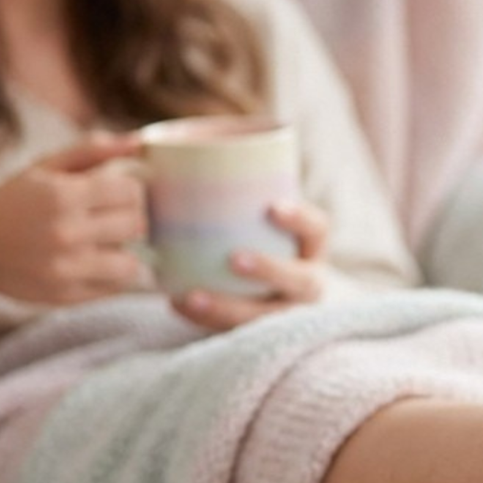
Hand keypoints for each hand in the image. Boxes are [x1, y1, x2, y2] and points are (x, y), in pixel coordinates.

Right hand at [0, 132, 148, 304]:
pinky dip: (112, 275)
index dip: (130, 189)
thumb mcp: (44, 167)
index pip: (131, 191)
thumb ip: (92, 150)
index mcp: (62, 196)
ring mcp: (67, 270)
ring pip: (131, 264)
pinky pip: (114, 288)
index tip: (117, 192)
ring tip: (106, 243)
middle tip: (113, 216)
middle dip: (129, 218)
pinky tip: (95, 263)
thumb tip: (139, 142)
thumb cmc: (14, 201)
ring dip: (125, 252)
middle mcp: (66, 234)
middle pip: (136, 225)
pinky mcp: (66, 296)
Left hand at [172, 198, 330, 331]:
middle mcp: (308, 283)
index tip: (273, 206)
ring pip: (267, 318)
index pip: (317, 229)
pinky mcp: (260, 334)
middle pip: (301, 281)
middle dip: (270, 269)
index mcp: (311, 246)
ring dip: (229, 308)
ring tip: (189, 297)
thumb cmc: (258, 237)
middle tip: (234, 257)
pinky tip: (176, 302)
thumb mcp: (259, 217)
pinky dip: (205, 319)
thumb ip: (233, 191)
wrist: (277, 293)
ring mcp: (287, 313)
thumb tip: (164, 148)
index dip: (300, 218)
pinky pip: (236, 333)